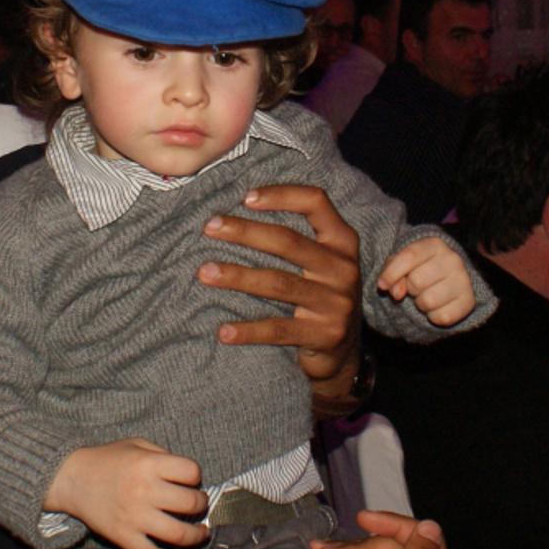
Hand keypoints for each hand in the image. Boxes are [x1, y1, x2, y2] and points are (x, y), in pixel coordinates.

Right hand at [43, 439, 206, 548]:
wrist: (71, 479)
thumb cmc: (107, 459)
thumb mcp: (136, 444)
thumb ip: (163, 455)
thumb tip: (188, 476)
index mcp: (148, 465)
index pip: (191, 472)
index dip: (195, 476)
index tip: (191, 481)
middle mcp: (144, 491)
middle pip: (190, 503)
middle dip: (201, 505)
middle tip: (198, 505)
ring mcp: (134, 517)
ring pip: (178, 534)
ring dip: (196, 535)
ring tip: (201, 533)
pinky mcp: (123, 537)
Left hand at [199, 185, 360, 385]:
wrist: (343, 353)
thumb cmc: (321, 295)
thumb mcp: (323, 262)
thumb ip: (299, 236)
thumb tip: (241, 209)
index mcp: (343, 243)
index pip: (316, 203)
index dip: (282, 195)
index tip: (246, 198)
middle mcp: (343, 269)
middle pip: (289, 242)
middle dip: (245, 232)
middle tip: (209, 228)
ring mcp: (336, 303)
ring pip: (278, 283)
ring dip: (237, 276)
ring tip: (204, 272)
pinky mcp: (324, 335)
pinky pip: (279, 330)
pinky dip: (248, 331)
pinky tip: (223, 332)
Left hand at [377, 237, 475, 326]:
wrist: (449, 280)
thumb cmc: (420, 269)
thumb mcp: (403, 264)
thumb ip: (393, 272)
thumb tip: (396, 292)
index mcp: (435, 245)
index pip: (409, 257)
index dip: (391, 273)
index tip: (382, 285)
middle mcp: (453, 260)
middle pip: (416, 282)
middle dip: (410, 289)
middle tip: (416, 288)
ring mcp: (463, 280)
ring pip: (428, 301)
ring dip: (421, 304)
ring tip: (427, 296)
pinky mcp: (469, 302)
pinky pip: (441, 317)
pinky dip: (434, 317)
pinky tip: (437, 306)